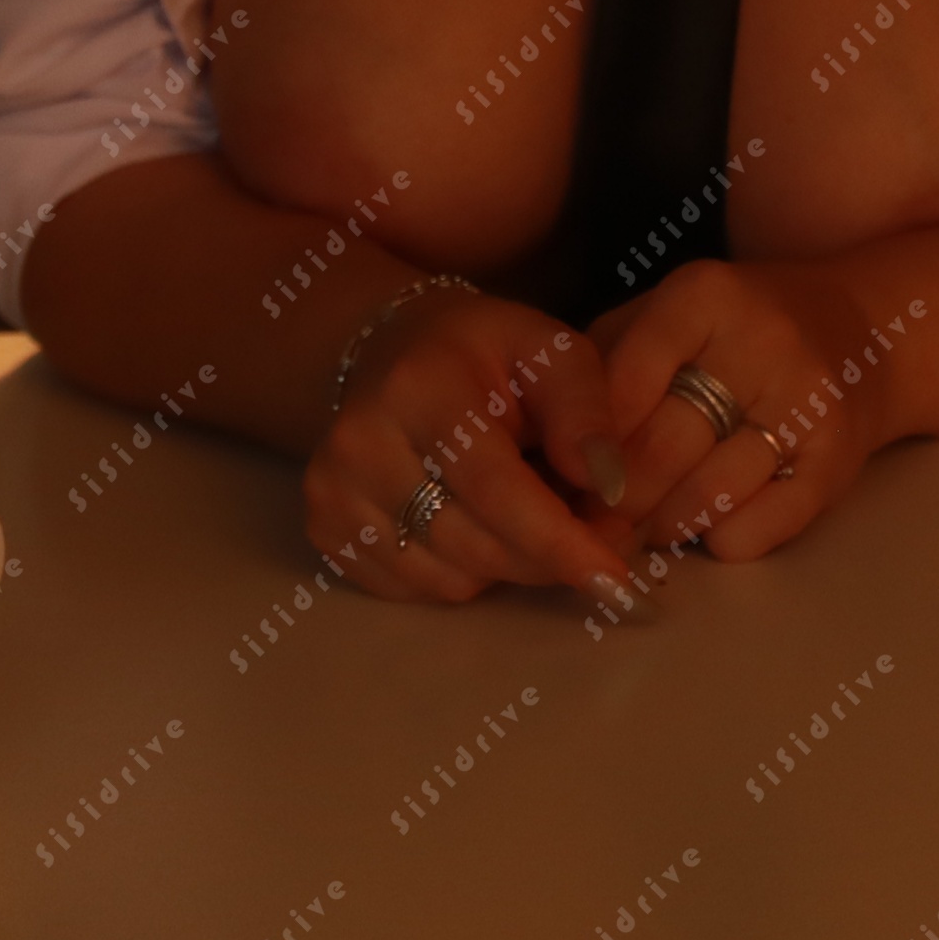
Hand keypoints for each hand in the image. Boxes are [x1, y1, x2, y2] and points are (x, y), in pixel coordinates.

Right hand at [306, 286, 652, 619]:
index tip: (615, 578)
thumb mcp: (550, 349)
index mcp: (421, 388)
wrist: (388, 348)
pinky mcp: (323, 529)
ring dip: (508, 565)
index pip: (495, 487)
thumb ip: (587, 410)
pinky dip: (462, 571)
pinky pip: (416, 591)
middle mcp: (360, 443)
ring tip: (524, 512)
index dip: (558, 540)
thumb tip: (611, 488)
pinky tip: (473, 521)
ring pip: (449, 579)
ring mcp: (332, 491)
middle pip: (475, 545)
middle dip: (548, 557)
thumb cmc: (485, 352)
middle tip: (595, 538)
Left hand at [586, 255, 907, 563]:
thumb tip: (547, 452)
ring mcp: (806, 402)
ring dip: (661, 527)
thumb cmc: (740, 329)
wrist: (869, 334)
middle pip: (659, 449)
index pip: (622, 383)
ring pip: (704, 496)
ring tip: (644, 528)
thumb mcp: (669, 315)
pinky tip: (707, 529)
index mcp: (707, 296)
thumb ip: (604, 362)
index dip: (588, 442)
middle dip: (615, 500)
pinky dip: (718, 541)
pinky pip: (757, 528)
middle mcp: (763, 341)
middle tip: (592, 523)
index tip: (568, 475)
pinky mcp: (837, 461)